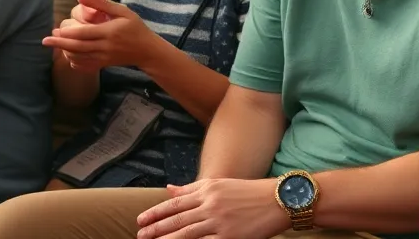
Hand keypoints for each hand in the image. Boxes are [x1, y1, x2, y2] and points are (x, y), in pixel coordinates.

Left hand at [43, 0, 160, 71]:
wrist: (146, 50)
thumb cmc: (135, 26)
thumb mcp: (121, 11)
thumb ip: (100, 3)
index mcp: (109, 32)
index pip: (84, 34)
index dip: (68, 33)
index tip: (55, 30)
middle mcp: (105, 47)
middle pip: (78, 47)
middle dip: (60, 44)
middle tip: (45, 41)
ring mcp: (104, 58)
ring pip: (79, 57)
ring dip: (65, 52)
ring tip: (54, 46)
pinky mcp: (104, 64)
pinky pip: (85, 66)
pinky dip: (74, 62)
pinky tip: (68, 56)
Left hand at [136, 178, 287, 238]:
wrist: (277, 200)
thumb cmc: (248, 192)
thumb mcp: (219, 185)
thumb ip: (192, 188)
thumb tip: (169, 189)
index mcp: (207, 189)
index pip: (175, 203)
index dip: (156, 212)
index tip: (141, 220)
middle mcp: (210, 204)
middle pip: (177, 219)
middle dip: (156, 228)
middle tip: (140, 235)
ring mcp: (219, 221)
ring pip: (186, 233)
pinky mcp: (229, 237)